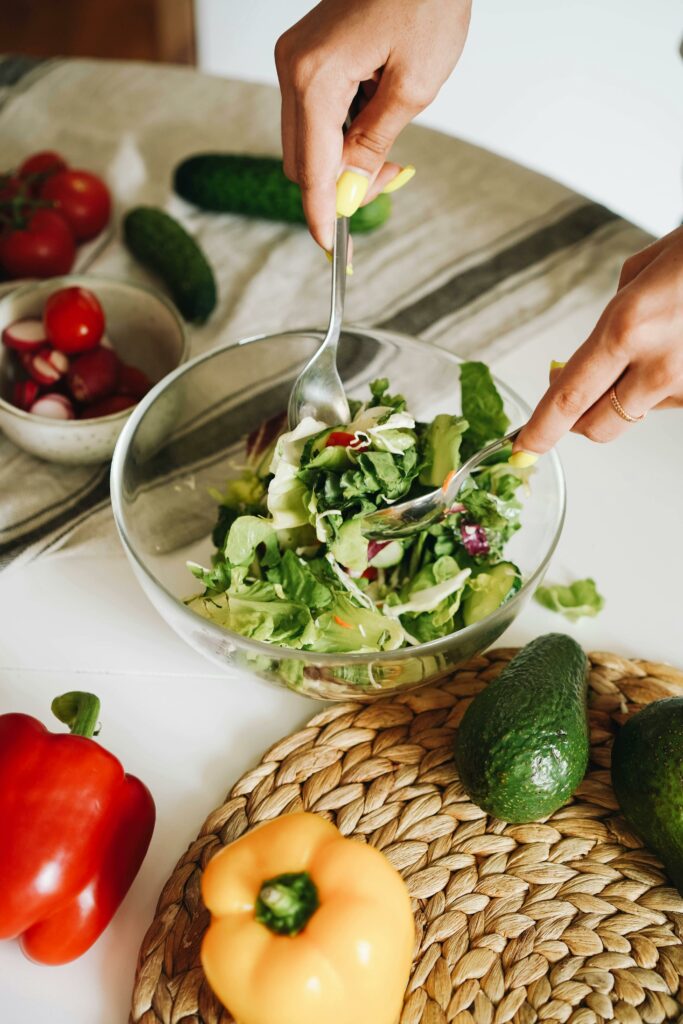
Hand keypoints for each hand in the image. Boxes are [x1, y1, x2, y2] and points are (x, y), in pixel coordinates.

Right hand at [275, 0, 470, 248]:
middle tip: (387, 184)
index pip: (312, 171)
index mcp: (315, 78)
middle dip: (340, 188)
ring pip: (306, 142)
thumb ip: (373, 145)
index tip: (333, 251)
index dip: (323, 216)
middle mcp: (294, 69)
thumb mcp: (413, 86)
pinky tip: (375, 122)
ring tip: (389, 153)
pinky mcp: (305, 56)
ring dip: (342, 162)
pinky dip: (340, 135)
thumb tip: (348, 192)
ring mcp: (295, 60)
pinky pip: (313, 115)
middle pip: (301, 162)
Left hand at [513, 225, 682, 460]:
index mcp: (626, 327)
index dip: (541, 430)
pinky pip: (670, 402)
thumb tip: (587, 355)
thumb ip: (610, 318)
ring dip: (625, 397)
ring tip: (648, 350)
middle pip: (597, 425)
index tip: (524, 447)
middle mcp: (657, 364)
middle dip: (576, 421)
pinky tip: (676, 349)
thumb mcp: (644, 268)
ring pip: (636, 415)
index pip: (569, 398)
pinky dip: (661, 386)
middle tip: (572, 399)